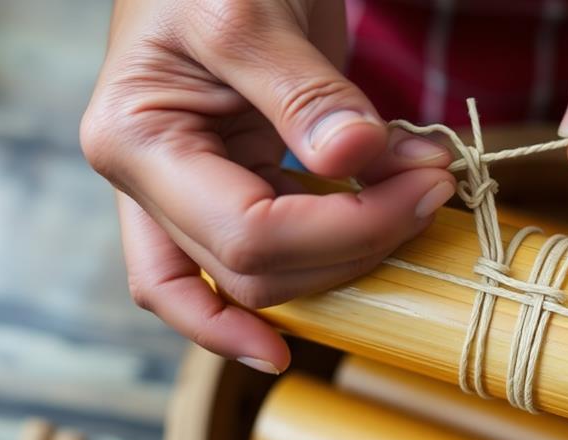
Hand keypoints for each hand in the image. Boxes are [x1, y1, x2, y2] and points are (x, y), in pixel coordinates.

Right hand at [81, 0, 454, 372]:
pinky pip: (270, 262)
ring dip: (350, 259)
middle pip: (254, 276)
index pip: (247, 235)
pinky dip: (336, 253)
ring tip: (417, 196)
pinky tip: (384, 231)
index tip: (425, 187)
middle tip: (430, 190)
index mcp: (136, 142)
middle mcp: (151, 185)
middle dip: (353, 250)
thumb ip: (303, 91)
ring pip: (264, 285)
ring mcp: (188, 198)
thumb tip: (354, 156)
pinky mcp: (232, 195)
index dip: (345, 230)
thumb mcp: (251, 11)